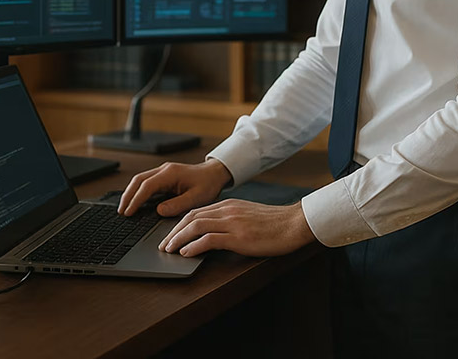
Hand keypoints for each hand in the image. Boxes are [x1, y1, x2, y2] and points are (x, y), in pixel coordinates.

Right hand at [118, 158, 231, 217]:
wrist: (215, 173)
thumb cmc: (208, 184)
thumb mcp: (197, 198)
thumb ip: (178, 205)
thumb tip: (159, 211)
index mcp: (170, 173)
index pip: (147, 186)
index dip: (136, 199)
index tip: (128, 212)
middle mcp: (164, 169)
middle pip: (138, 180)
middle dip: (128, 195)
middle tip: (121, 211)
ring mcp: (163, 171)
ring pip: (140, 179)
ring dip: (131, 192)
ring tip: (125, 208)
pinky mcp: (164, 175)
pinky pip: (146, 182)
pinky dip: (138, 191)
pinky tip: (135, 201)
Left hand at [159, 199, 316, 257]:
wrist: (294, 223)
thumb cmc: (274, 224)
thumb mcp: (248, 216)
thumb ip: (231, 220)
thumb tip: (214, 233)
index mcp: (228, 205)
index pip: (196, 211)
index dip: (179, 224)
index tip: (170, 235)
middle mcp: (227, 210)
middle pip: (191, 217)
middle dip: (173, 232)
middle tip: (163, 245)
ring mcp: (232, 222)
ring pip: (196, 226)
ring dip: (178, 239)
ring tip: (169, 250)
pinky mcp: (239, 236)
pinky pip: (210, 238)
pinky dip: (194, 245)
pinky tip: (186, 253)